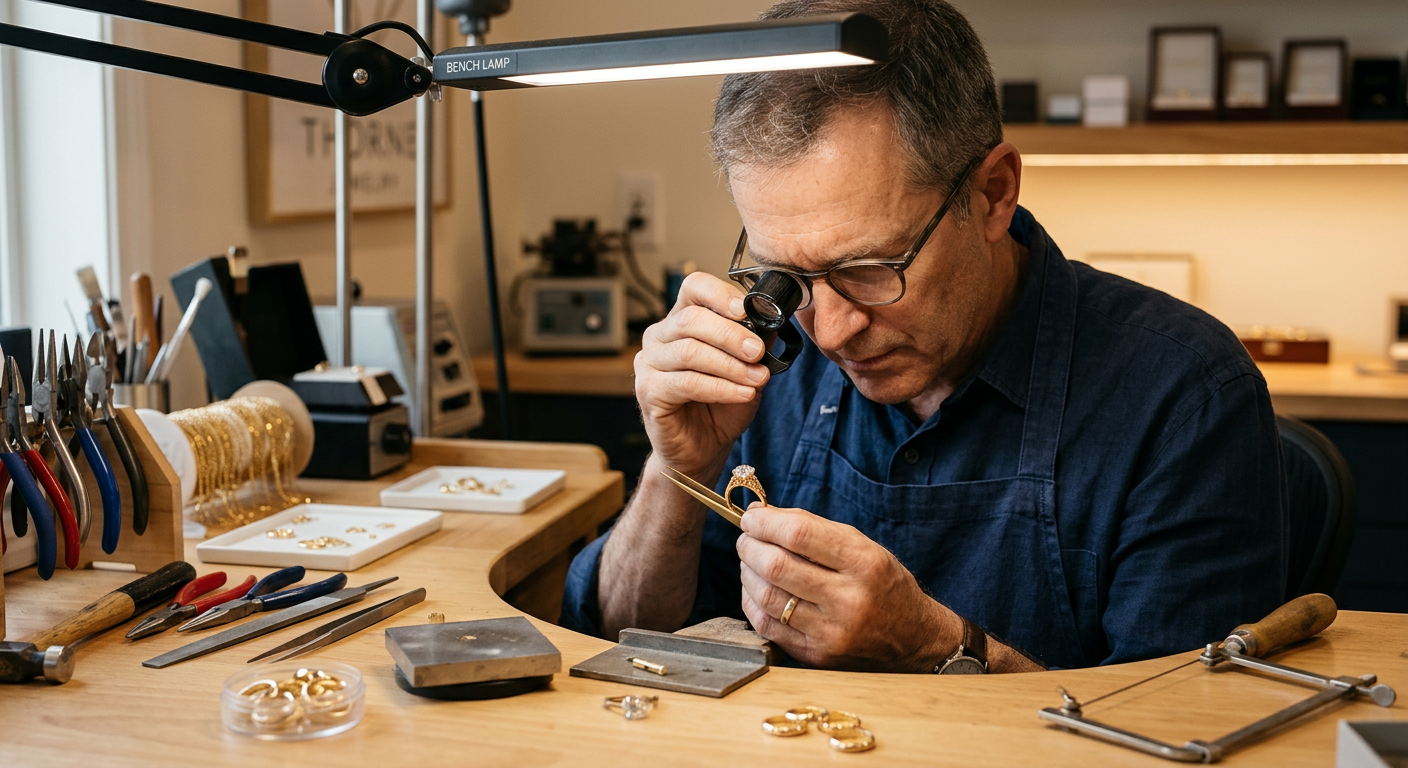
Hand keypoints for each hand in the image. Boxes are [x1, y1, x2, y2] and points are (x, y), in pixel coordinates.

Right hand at [635, 272, 770, 475]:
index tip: (747, 311)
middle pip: (691, 319)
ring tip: (757, 378)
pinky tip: (742, 393)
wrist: (703, 448)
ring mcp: (649, 363)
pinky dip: (720, 387)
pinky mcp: (648, 391)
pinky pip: (686, 382)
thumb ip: (754, 343)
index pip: (694, 288)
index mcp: (682, 320)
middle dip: (731, 335)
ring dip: (730, 365)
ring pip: (690, 351)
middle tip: (757, 352)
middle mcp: (660, 337)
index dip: (720, 294)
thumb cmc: (721, 406)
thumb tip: (771, 321)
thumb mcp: (746, 369)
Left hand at [736, 505, 960, 671]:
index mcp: (865, 563)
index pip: (800, 534)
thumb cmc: (884, 586)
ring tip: (751, 561)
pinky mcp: (816, 655)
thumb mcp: (864, 548)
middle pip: (777, 566)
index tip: (752, 518)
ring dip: (748, 572)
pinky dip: (752, 601)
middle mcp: (849, 600)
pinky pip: (767, 625)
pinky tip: (756, 589)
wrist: (913, 640)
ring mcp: (831, 632)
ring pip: (767, 596)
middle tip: (746, 538)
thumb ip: (814, 530)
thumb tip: (762, 516)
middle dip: (750, 546)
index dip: (765, 523)